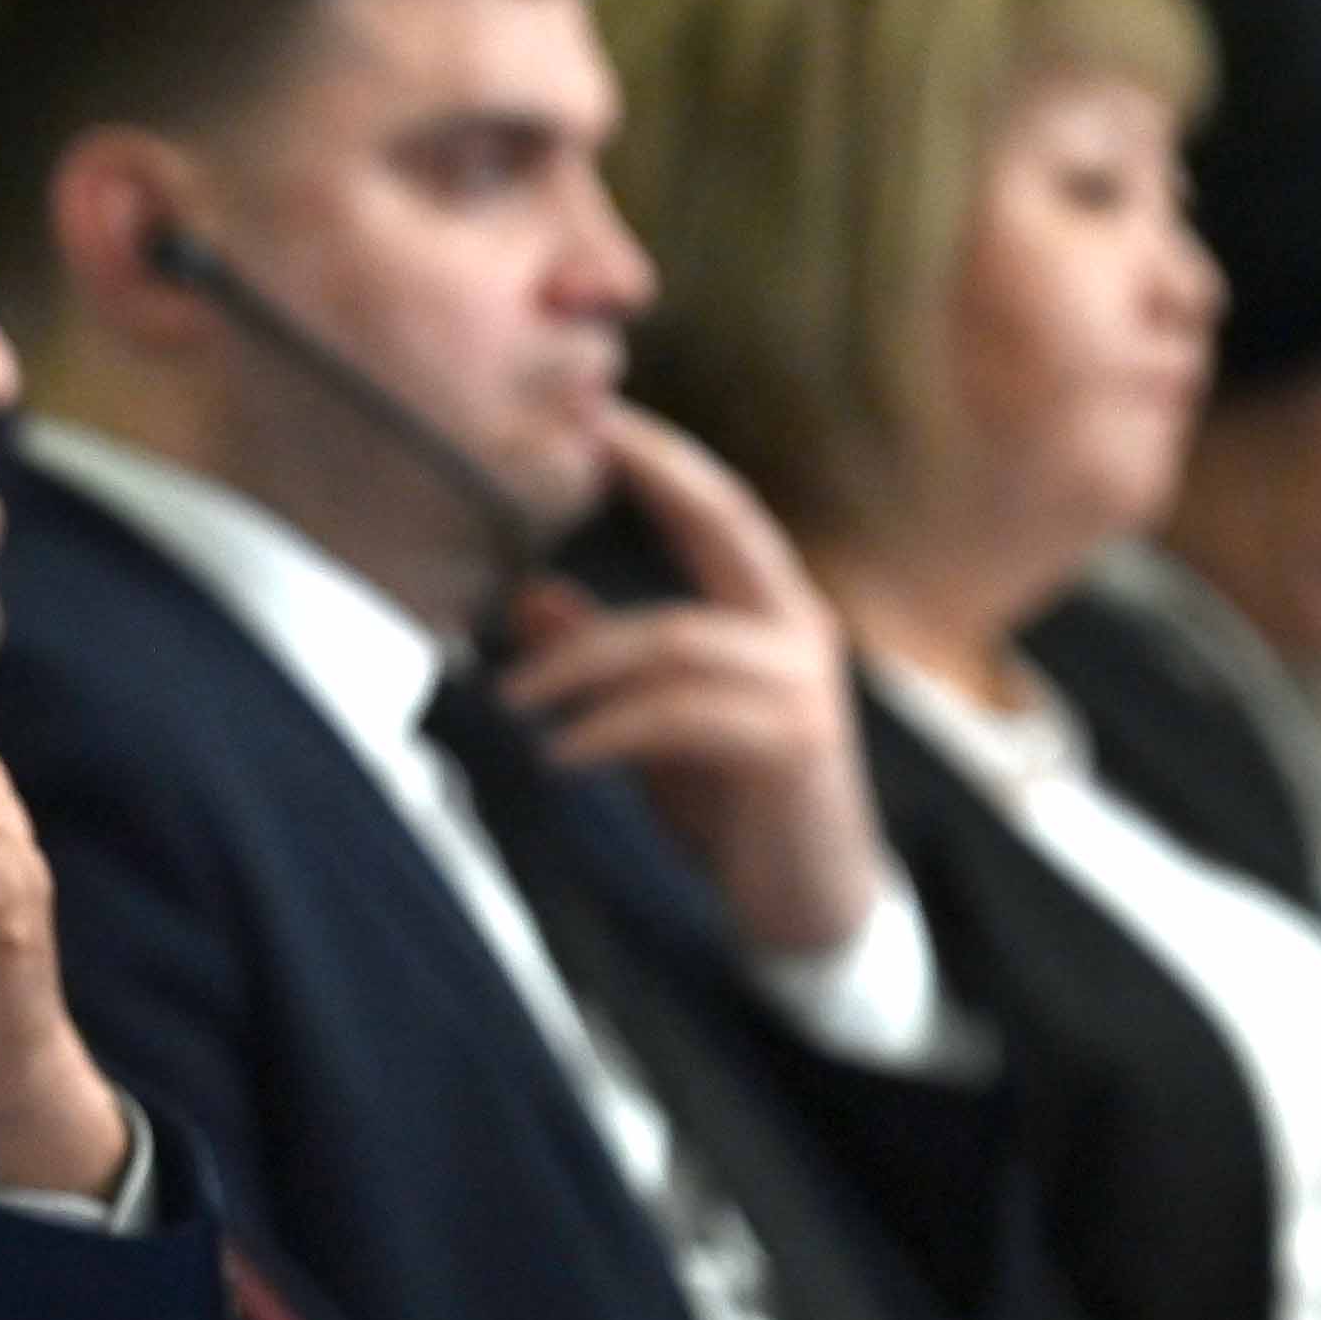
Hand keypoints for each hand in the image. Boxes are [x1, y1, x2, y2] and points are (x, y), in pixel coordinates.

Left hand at [485, 410, 886, 961]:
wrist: (810, 907)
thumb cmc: (734, 809)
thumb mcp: (654, 725)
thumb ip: (604, 662)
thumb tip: (526, 596)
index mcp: (772, 614)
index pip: (720, 509)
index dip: (665, 457)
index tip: (598, 412)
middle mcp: (799, 631)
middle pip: (726, 525)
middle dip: (655, 475)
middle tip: (576, 444)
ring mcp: (803, 687)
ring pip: (675, 638)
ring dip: (579, 663)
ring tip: (510, 700)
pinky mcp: (793, 746)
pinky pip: (680, 716)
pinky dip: (608, 730)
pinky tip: (558, 756)